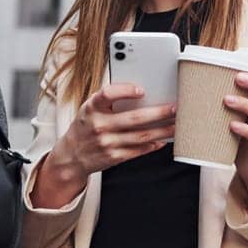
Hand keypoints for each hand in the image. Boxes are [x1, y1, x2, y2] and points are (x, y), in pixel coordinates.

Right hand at [34, 85, 176, 206]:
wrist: (71, 155)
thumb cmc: (86, 126)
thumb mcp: (90, 108)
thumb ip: (109, 100)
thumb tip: (141, 93)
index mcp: (92, 108)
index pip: (108, 94)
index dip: (125, 91)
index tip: (141, 90)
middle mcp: (99, 125)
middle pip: (135, 118)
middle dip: (159, 113)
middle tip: (175, 108)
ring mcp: (107, 143)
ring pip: (141, 136)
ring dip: (163, 130)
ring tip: (176, 125)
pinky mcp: (114, 157)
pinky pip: (138, 150)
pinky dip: (153, 145)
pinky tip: (163, 140)